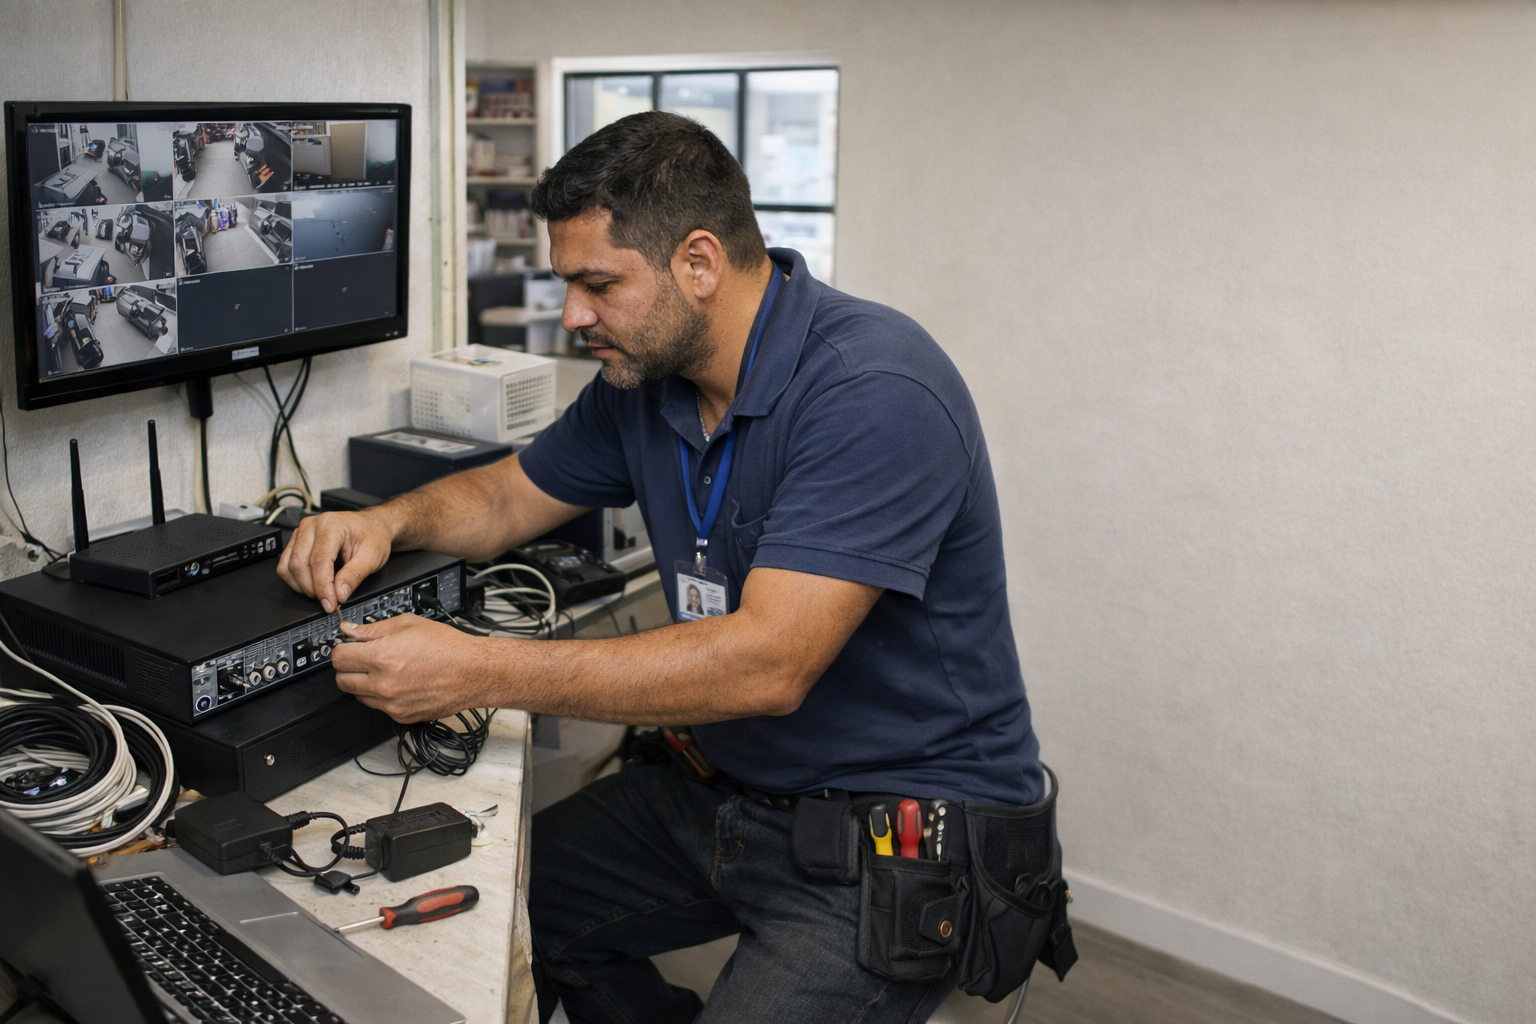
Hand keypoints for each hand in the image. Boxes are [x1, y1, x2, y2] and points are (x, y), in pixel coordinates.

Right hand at [276, 511, 392, 612]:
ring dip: (302, 586)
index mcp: (331, 525)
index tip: (330, 604)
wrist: (372, 525)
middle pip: (299, 564)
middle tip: (329, 600)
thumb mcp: (372, 556)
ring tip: (322, 592)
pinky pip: (285, 565)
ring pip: (288, 566)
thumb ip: (355, 575)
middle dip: (313, 589)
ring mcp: (300, 532)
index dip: (323, 586)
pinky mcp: (295, 541)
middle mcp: (311, 526)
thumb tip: (339, 594)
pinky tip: (311, 584)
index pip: (319, 560)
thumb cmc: (373, 536)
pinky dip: (295, 580)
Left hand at [331, 615, 488, 722]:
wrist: (474, 672)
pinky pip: (378, 707)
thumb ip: (374, 629)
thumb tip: (350, 631)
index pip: (338, 658)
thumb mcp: (409, 624)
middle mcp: (382, 684)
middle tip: (362, 659)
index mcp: (381, 657)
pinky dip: (382, 696)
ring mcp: (391, 704)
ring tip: (385, 671)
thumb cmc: (448, 647)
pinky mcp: (401, 716)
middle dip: (348, 668)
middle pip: (341, 680)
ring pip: (357, 696)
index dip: (342, 649)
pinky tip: (399, 683)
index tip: (348, 647)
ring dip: (363, 683)